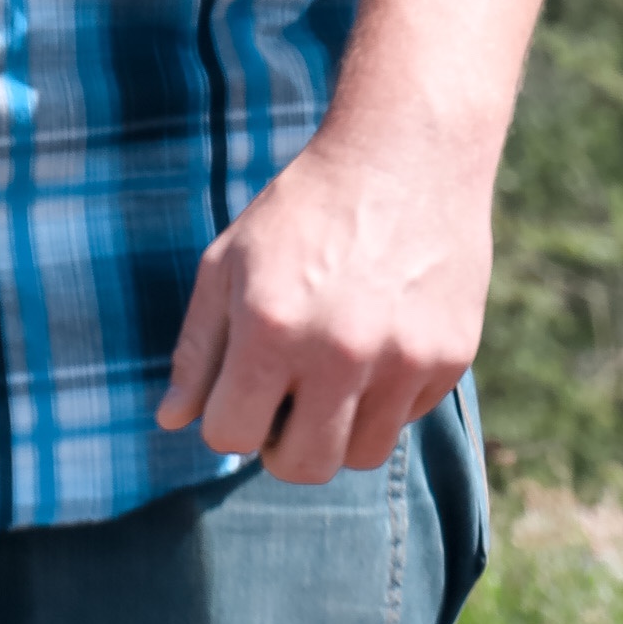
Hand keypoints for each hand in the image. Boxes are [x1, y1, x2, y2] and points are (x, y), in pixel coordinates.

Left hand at [155, 124, 492, 481]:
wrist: (406, 155)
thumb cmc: (303, 209)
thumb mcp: (228, 263)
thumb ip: (198, 348)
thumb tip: (172, 420)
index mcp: (270, 328)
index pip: (229, 437)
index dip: (229, 419)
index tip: (244, 392)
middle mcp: (338, 353)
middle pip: (301, 468)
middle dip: (283, 446)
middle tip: (288, 402)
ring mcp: (402, 359)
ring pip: (362, 456)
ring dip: (339, 430)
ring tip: (334, 377)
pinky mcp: (450, 358)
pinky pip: (408, 419)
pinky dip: (387, 400)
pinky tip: (380, 343)